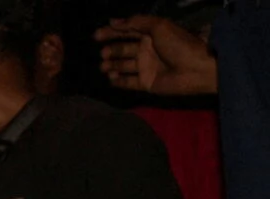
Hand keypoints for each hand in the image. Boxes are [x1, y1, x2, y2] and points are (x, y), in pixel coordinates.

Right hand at [94, 14, 216, 95]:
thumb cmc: (178, 44)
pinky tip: (111, 78)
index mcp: (150, 35)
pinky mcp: (146, 83)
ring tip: (104, 66)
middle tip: (103, 53)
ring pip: (123, 66)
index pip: (127, 32)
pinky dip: (118, 81)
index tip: (96, 36)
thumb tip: (113, 21)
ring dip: (111, 65)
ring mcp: (146, 67)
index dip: (111, 32)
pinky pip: (128, 82)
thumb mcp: (159, 26)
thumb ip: (136, 22)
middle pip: (122, 49)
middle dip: (111, 50)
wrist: (195, 68)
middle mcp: (146, 50)